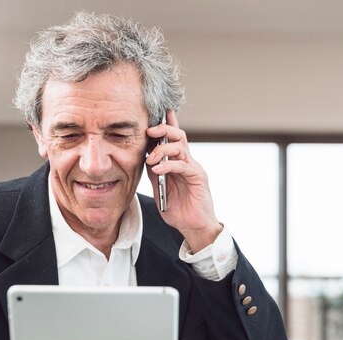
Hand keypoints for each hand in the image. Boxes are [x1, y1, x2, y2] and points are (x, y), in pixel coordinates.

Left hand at [145, 110, 222, 252]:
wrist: (194, 228)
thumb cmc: (178, 211)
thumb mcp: (160, 190)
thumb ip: (154, 173)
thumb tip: (145, 158)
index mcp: (178, 163)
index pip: (173, 138)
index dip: (167, 122)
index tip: (160, 109)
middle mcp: (187, 161)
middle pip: (178, 135)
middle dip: (164, 128)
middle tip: (149, 130)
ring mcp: (193, 168)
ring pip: (180, 146)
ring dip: (162, 149)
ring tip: (151, 158)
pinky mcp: (198, 177)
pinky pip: (182, 164)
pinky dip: (168, 165)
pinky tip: (158, 170)